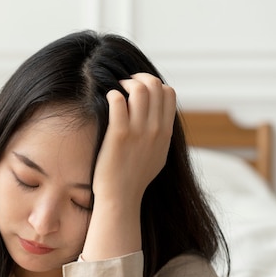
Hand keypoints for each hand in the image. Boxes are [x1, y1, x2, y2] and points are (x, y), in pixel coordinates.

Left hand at [81, 73, 175, 260]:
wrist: (121, 198)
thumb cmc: (134, 179)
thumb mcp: (158, 156)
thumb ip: (161, 136)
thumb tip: (159, 121)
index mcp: (165, 133)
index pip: (169, 93)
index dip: (154, 84)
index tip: (140, 89)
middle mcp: (155, 129)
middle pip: (155, 86)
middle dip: (138, 78)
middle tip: (125, 84)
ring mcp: (138, 132)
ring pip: (139, 89)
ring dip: (125, 84)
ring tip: (115, 90)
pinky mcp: (119, 135)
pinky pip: (118, 101)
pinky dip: (112, 94)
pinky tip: (107, 100)